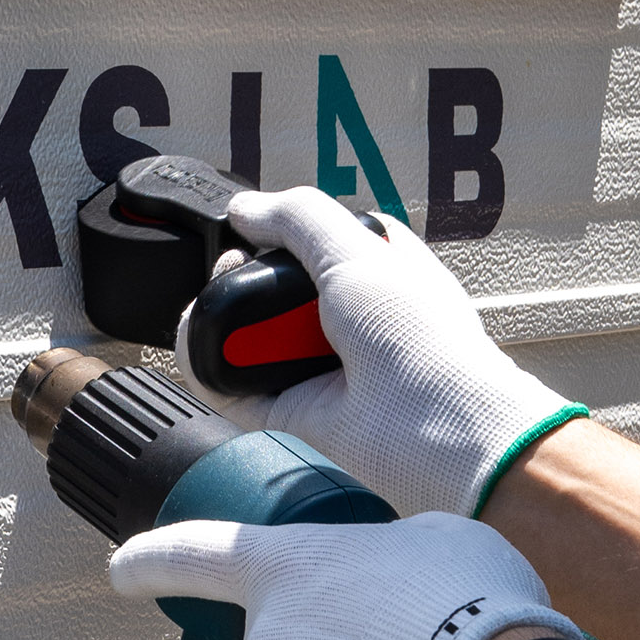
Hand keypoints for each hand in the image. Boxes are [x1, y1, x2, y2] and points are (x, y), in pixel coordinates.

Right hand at [178, 187, 584, 517]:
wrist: (440, 431)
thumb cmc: (424, 342)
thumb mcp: (359, 251)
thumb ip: (297, 218)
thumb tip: (244, 207)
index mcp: (374, 268)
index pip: (309, 237)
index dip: (275, 230)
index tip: (250, 229)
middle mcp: (344, 316)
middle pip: (268, 282)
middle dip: (239, 273)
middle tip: (233, 272)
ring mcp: (316, 364)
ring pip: (245, 332)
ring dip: (217, 318)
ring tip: (217, 314)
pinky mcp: (292, 409)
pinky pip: (232, 385)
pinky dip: (206, 367)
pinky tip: (199, 348)